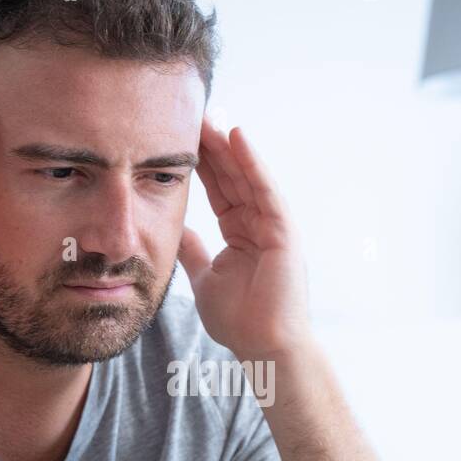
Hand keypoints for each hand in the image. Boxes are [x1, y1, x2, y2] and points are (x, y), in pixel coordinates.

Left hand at [178, 115, 311, 360]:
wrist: (262, 347)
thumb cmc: (239, 321)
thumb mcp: (204, 278)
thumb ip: (193, 251)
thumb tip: (176, 230)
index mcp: (241, 234)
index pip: (219, 190)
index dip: (201, 165)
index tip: (179, 138)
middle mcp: (259, 224)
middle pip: (233, 177)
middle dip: (214, 146)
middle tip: (193, 113)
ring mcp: (273, 226)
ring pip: (249, 177)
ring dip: (230, 146)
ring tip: (211, 116)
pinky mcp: (285, 231)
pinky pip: (266, 190)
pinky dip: (253, 164)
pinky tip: (238, 138)